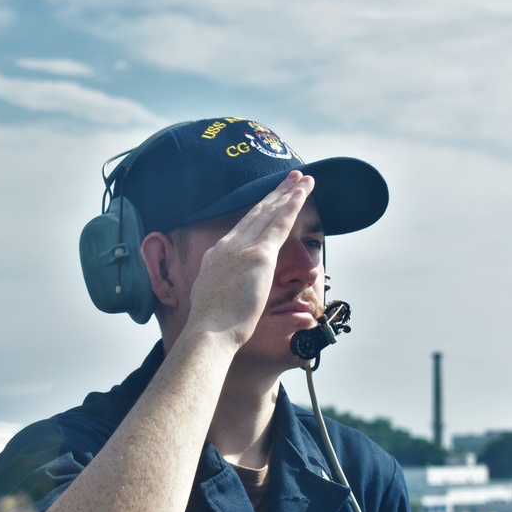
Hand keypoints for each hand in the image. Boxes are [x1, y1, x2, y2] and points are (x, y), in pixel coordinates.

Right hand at [184, 170, 314, 348]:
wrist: (208, 332)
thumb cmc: (211, 327)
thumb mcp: (210, 299)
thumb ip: (220, 287)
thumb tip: (226, 290)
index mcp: (216, 255)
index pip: (241, 228)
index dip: (258, 212)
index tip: (269, 201)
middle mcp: (228, 245)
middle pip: (256, 213)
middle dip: (275, 194)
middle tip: (290, 178)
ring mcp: (242, 248)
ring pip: (270, 213)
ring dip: (288, 193)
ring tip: (302, 178)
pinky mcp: (259, 255)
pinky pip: (279, 224)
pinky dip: (292, 205)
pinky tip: (302, 193)